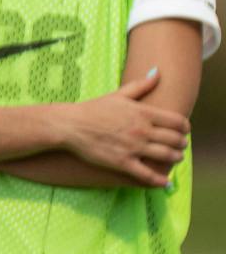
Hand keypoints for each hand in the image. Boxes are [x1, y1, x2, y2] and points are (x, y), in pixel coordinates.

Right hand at [61, 69, 189, 186]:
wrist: (69, 125)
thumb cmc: (92, 109)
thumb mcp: (118, 95)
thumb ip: (141, 85)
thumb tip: (157, 72)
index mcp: (142, 113)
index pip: (178, 122)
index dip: (185, 128)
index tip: (183, 130)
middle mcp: (141, 130)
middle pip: (176, 140)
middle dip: (181, 144)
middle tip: (179, 145)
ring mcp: (133, 147)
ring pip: (167, 156)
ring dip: (175, 159)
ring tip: (174, 158)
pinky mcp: (122, 162)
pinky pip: (147, 175)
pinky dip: (159, 181)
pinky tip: (164, 182)